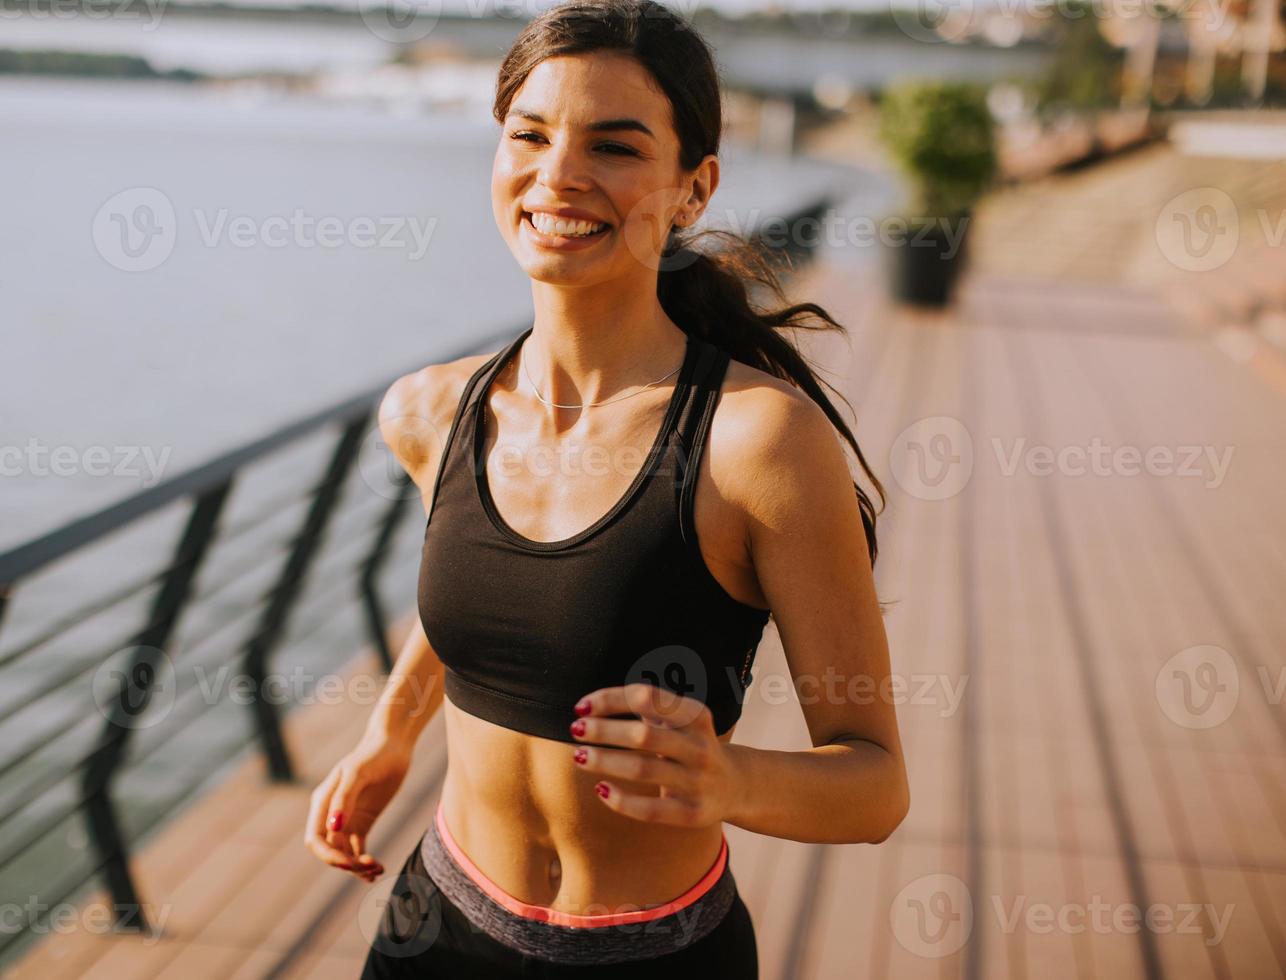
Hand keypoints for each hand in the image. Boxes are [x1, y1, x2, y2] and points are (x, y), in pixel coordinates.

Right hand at [304, 734, 411, 882]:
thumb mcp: (358, 773)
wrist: (394, 744)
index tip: (350, 862)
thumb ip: (344, 799)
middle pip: (329, 850)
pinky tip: (377, 870)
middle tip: (371, 867)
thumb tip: (333, 827)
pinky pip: (358, 849)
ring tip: (378, 870)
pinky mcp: (362, 822)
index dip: (328, 855)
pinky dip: (365, 862)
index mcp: (323, 802)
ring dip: (357, 866)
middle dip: (346, 863)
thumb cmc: (374, 754)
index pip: (315, 839)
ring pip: (345, 853)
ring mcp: (347, 819)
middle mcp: (331, 813)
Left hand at [568, 683, 742, 828]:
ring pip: (644, 770)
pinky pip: (651, 810)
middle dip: (605, 731)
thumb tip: (590, 706)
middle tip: (576, 729)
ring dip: (606, 761)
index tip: (582, 706)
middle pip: (644, 736)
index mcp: (696, 716)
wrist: (734, 786)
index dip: (611, 699)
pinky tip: (600, 789)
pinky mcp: (692, 813)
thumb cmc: (689, 745)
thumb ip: (646, 707)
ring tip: (579, 756)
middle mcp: (700, 747)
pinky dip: (622, 801)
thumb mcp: (679, 720)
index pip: (648, 698)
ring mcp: (697, 781)